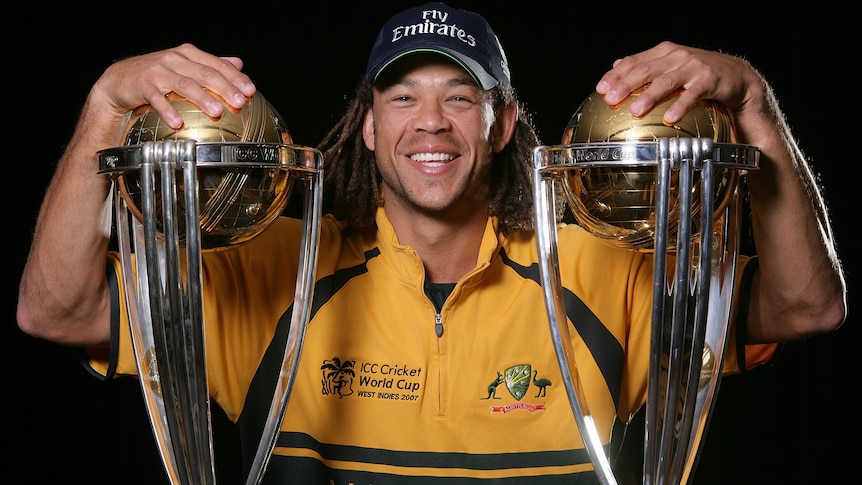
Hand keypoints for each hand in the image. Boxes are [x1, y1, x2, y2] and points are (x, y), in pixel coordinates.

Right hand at [91, 43, 256, 128]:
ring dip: (202, 98)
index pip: (217, 64)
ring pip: (185, 85)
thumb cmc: (157, 74)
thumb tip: (238, 64)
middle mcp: (175, 59)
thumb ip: (211, 64)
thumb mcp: (185, 65)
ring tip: (217, 112)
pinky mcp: (143, 86)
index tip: (250, 91)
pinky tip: (178, 123)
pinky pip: (158, 99)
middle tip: (239, 102)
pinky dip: (168, 111)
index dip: (235, 77)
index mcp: (189, 54)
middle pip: (205, 74)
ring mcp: (158, 71)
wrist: (120, 79)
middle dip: (224, 88)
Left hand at [595, 41, 763, 125]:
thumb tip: (616, 65)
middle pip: (645, 70)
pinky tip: (669, 118)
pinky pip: (692, 95)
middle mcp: (676, 56)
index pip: (634, 61)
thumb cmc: (698, 74)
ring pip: (666, 81)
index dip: (615, 75)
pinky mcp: (709, 80)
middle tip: (611, 100)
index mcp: (663, 52)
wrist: (735, 76)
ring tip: (635, 111)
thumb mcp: (670, 66)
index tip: (600, 89)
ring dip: (649, 96)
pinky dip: (680, 106)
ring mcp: (693, 67)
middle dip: (625, 85)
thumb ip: (645, 65)